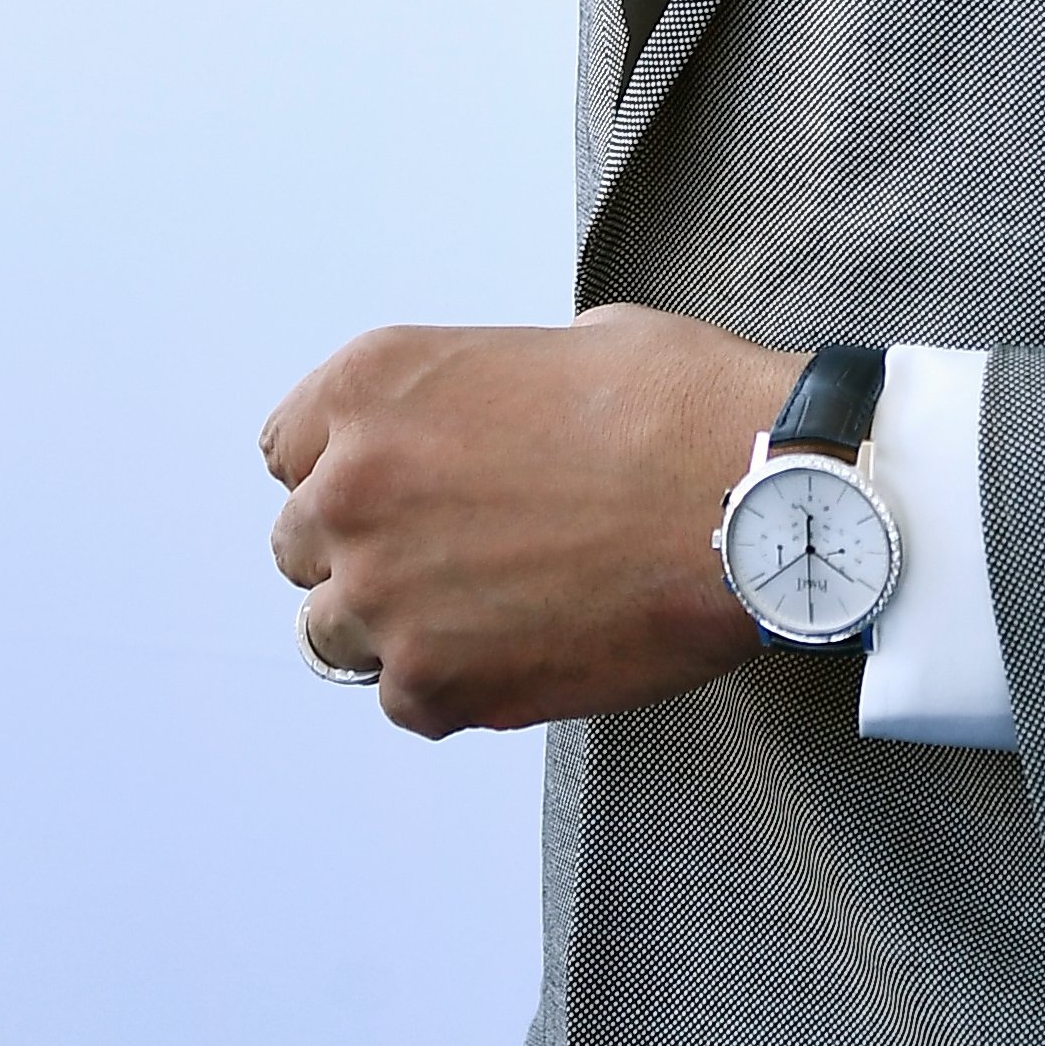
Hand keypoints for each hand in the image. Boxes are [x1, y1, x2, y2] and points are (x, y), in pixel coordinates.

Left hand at [262, 309, 799, 733]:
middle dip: (366, 549)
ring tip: (484, 616)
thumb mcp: (565, 345)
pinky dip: (451, 687)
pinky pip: (401, 700)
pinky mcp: (432, 682)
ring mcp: (381, 592)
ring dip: (392, 627)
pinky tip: (524, 652)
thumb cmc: (681, 409)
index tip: (397, 492)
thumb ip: (485, 391)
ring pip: (330, 633)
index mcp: (373, 385)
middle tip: (454, 557)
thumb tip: (498, 422)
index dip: (348, 471)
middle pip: (300, 543)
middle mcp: (350, 486)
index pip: (289, 449)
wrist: (755, 499)